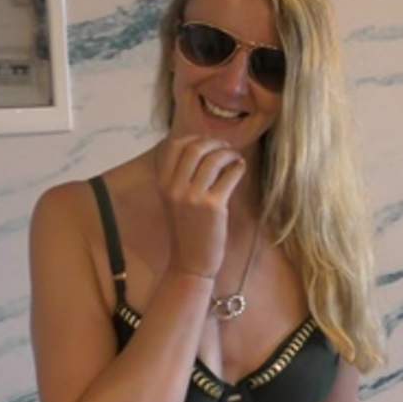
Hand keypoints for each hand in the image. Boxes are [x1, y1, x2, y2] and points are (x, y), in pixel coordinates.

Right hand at [155, 135, 245, 278]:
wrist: (190, 262)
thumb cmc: (187, 230)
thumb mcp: (174, 200)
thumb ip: (181, 176)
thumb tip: (202, 148)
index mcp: (162, 184)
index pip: (174, 145)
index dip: (195, 139)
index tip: (209, 143)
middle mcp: (174, 188)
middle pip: (195, 148)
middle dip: (215, 143)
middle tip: (226, 149)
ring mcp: (193, 197)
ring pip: (214, 159)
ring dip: (229, 153)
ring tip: (235, 158)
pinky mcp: (213, 206)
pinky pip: (229, 175)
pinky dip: (238, 167)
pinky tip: (240, 168)